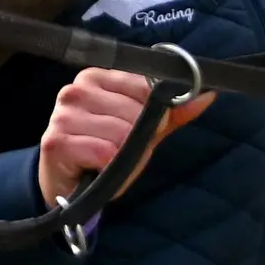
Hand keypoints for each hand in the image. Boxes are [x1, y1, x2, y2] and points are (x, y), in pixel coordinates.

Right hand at [36, 66, 214, 205]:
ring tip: (105, 161)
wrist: (66, 187)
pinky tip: (93, 168)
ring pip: (122, 134)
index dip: (149, 113)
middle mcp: (75, 90)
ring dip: (122, 156)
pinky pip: (104, 152)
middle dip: (136, 139)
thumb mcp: (142, 131)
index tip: (135, 129)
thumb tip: (208, 94)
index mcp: (95, 78)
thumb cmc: (104, 152)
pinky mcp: (56, 141)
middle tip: (118, 151)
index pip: (144, 87)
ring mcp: (63, 115)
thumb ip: (173, 113)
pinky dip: (107, 167)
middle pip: (135, 113)